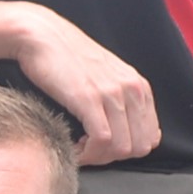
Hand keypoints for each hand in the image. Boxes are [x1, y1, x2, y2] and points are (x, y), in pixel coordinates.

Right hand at [15, 10, 159, 163]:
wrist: (41, 36)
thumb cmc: (67, 58)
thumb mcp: (106, 76)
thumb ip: (121, 99)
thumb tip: (124, 133)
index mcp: (139, 86)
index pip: (150, 137)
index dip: (127, 150)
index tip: (104, 148)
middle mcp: (132, 89)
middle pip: (139, 147)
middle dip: (113, 157)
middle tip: (90, 152)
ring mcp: (112, 94)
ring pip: (121, 148)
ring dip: (98, 157)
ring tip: (79, 149)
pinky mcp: (90, 98)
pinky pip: (101, 141)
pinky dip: (87, 152)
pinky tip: (73, 146)